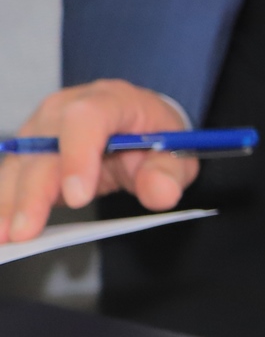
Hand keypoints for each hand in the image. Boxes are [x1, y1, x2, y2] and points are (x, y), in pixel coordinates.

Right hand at [0, 81, 196, 241]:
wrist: (139, 127)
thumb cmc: (155, 137)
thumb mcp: (176, 154)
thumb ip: (169, 173)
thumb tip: (161, 192)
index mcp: (111, 100)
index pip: (87, 118)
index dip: (78, 156)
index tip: (78, 196)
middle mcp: (66, 108)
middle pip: (44, 146)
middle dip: (34, 191)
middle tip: (27, 230)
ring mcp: (41, 127)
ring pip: (20, 163)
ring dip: (8, 201)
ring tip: (5, 236)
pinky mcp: (28, 149)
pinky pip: (12, 175)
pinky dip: (5, 202)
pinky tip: (0, 228)